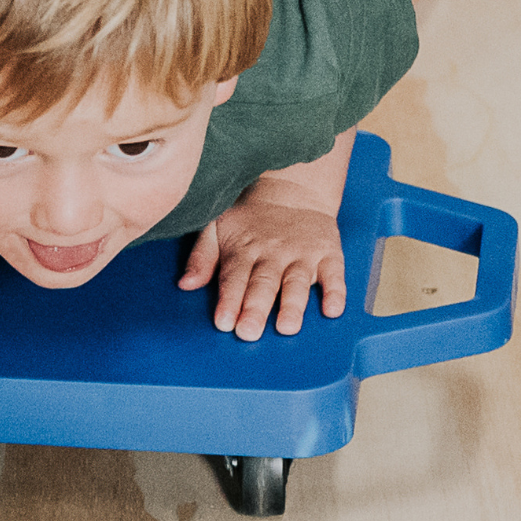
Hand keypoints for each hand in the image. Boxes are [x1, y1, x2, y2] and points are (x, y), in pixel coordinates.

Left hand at [182, 190, 348, 340]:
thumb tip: (185, 284)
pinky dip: (335, 292)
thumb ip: (202, 257)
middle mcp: (273, 255)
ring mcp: (302, 255)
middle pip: (263, 285)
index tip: (224, 321)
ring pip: (297, 283)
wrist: (292, 189)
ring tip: (287, 326)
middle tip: (249, 331)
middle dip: (255, 309)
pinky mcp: (328, 254)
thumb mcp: (217, 226)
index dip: (228, 301)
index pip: (234, 279)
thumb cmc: (250, 217)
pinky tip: (332, 308)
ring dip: (292, 305)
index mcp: (244, 251)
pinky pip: (334, 274)